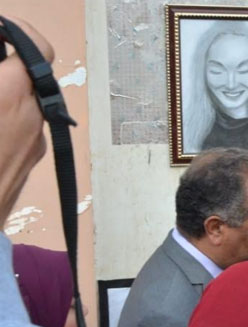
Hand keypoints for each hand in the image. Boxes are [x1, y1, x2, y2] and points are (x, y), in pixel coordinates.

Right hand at [0, 17, 53, 221]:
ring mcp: (33, 146)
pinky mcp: (26, 165)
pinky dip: (2, 118)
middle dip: (3, 65)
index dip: (20, 32)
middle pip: (28, 77)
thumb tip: (1, 62)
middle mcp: (32, 119)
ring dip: (3, 93)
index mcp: (11, 96)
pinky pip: (19, 130)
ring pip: (24, 105)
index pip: (37, 49)